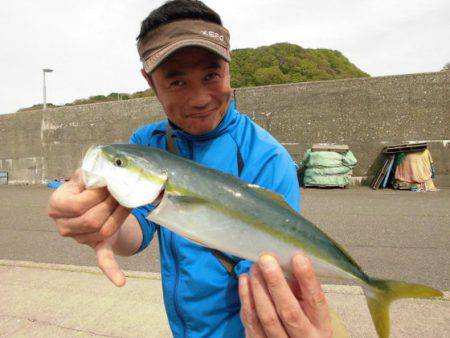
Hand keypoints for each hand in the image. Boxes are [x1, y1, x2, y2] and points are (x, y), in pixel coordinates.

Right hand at [47, 169, 129, 286]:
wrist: (93, 201)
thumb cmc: (87, 187)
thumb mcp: (84, 176)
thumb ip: (91, 174)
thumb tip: (109, 173)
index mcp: (57, 206)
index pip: (79, 205)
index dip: (98, 195)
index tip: (111, 184)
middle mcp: (64, 226)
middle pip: (92, 220)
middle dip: (111, 205)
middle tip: (122, 192)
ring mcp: (79, 239)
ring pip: (104, 231)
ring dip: (120, 216)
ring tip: (127, 201)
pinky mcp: (96, 246)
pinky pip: (102, 260)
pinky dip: (112, 270)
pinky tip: (121, 281)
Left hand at [239, 254, 331, 337]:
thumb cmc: (302, 318)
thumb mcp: (308, 306)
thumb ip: (301, 288)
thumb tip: (285, 262)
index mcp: (321, 325)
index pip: (316, 300)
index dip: (307, 279)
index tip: (298, 258)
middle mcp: (304, 337)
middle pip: (289, 311)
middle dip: (276, 283)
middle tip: (266, 259)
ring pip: (267, 318)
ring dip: (258, 289)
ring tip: (254, 268)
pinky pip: (251, 323)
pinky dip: (246, 300)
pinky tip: (244, 281)